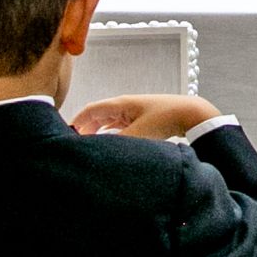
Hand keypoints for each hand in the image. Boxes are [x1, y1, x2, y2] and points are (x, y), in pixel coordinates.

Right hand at [69, 93, 219, 140]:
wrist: (192, 114)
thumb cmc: (166, 119)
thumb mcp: (138, 134)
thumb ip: (116, 144)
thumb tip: (98, 152)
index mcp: (120, 104)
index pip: (90, 110)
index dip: (76, 122)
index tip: (64, 135)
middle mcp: (124, 106)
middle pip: (97, 116)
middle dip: (84, 129)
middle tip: (74, 145)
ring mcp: (133, 112)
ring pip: (108, 121)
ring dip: (98, 132)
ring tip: (88, 147)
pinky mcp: (142, 119)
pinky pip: (120, 126)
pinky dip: (111, 134)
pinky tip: (109, 144)